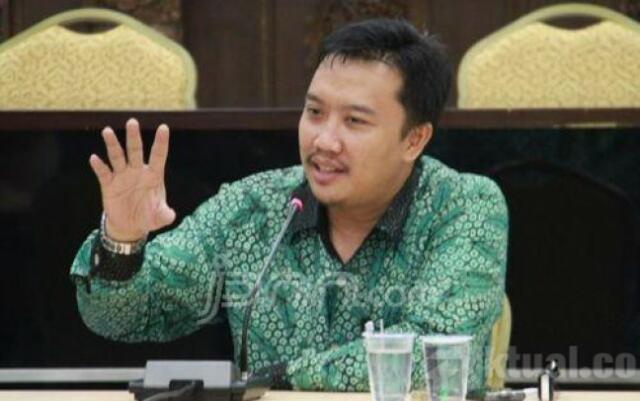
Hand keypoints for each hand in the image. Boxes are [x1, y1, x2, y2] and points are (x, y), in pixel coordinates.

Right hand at [89, 118, 174, 241]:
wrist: (130, 226)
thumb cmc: (148, 217)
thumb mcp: (158, 217)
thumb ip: (165, 215)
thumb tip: (170, 216)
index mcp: (153, 175)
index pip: (158, 156)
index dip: (161, 142)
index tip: (164, 127)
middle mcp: (137, 172)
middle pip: (135, 151)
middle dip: (134, 137)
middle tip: (132, 121)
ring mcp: (122, 176)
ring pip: (117, 157)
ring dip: (112, 145)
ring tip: (107, 131)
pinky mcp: (109, 185)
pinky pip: (103, 173)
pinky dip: (99, 166)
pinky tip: (95, 158)